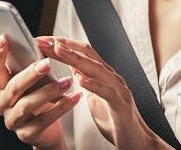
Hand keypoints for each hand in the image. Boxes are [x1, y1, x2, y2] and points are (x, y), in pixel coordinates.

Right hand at [0, 35, 81, 149]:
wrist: (48, 131)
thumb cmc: (40, 99)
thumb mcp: (32, 80)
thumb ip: (23, 62)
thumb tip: (15, 35)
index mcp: (1, 87)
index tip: (5, 37)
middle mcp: (3, 104)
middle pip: (12, 87)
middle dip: (29, 74)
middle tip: (46, 63)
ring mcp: (14, 121)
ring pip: (27, 104)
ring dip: (48, 91)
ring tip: (68, 81)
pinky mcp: (28, 134)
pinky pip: (44, 120)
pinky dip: (61, 107)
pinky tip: (74, 97)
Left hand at [36, 36, 172, 149]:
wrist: (138, 142)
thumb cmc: (116, 121)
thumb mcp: (96, 98)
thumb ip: (88, 81)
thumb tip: (73, 68)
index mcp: (104, 76)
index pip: (82, 53)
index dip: (62, 44)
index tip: (42, 41)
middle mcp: (112, 78)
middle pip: (87, 55)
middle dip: (64, 46)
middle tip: (44, 41)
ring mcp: (119, 90)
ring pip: (97, 69)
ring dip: (76, 58)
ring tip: (59, 50)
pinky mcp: (122, 106)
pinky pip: (107, 93)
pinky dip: (94, 84)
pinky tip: (80, 79)